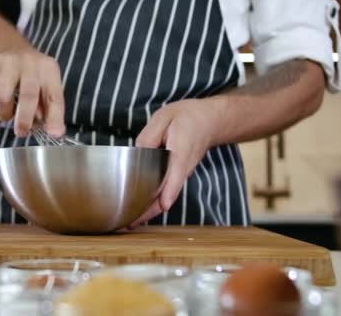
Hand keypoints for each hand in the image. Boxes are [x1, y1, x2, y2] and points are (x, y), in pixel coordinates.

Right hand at [0, 47, 64, 136]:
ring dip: (4, 113)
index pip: (54, 96)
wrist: (7, 48)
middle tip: (22, 132)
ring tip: (7, 114)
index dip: (55, 117)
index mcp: (49, 70)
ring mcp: (9, 62)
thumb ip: (48, 107)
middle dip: (24, 120)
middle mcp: (30, 64)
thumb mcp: (44, 85)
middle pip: (28, 96)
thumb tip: (53, 131)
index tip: (54, 133)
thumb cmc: (30, 75)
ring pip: (3, 97)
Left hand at [129, 99, 222, 227]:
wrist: (210, 121)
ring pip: (166, 197)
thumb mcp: (165, 117)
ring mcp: (182, 174)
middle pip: (168, 194)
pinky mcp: (178, 176)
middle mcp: (183, 167)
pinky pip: (166, 192)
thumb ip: (149, 135)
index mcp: (181, 151)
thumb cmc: (187, 118)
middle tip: (130, 224)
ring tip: (130, 223)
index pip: (176, 174)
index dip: (170, 190)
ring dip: (149, 210)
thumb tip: (137, 154)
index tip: (164, 205)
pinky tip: (138, 210)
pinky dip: (153, 203)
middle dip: (150, 211)